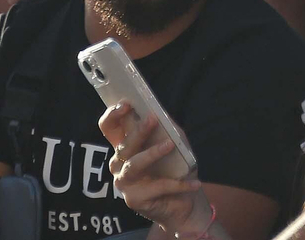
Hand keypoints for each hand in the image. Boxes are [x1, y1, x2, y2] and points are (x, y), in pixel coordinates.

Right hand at [99, 104, 207, 234]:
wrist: (184, 201)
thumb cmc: (175, 168)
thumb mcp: (174, 144)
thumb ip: (166, 129)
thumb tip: (162, 113)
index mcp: (125, 146)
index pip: (109, 127)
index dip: (113, 114)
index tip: (126, 103)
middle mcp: (119, 164)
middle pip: (123, 145)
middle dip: (137, 130)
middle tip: (152, 118)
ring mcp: (124, 182)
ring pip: (134, 164)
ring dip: (152, 153)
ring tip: (170, 145)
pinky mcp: (134, 199)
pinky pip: (157, 187)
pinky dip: (179, 184)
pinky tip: (194, 182)